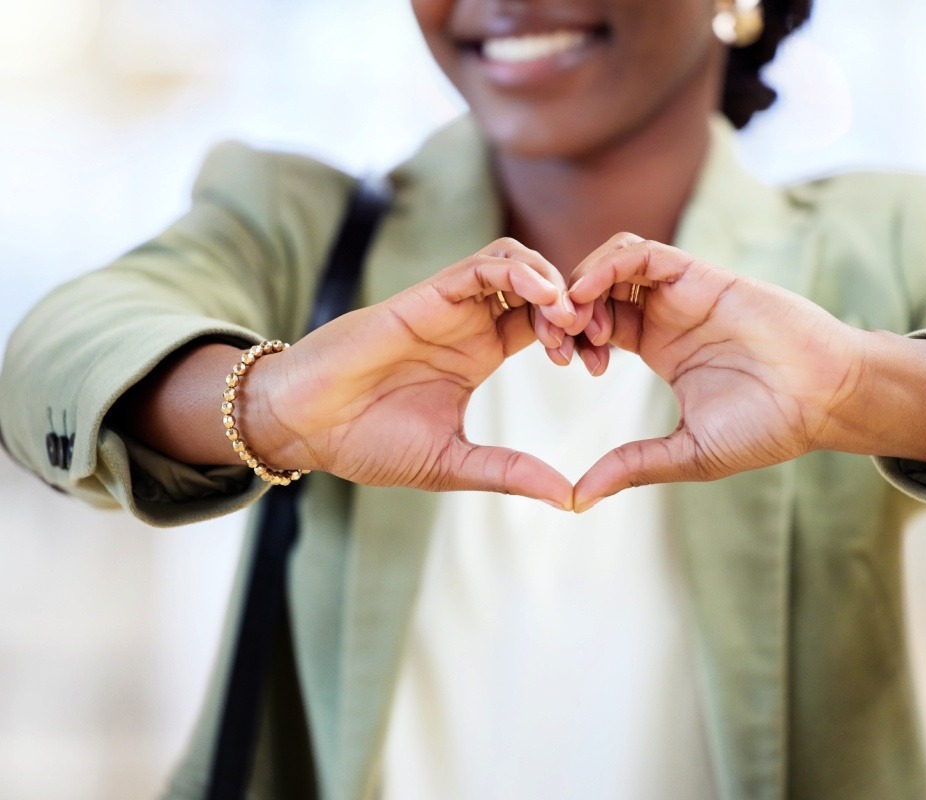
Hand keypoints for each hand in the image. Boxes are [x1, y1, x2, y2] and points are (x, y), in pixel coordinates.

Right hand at [239, 238, 578, 506]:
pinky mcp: (426, 295)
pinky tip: (546, 297)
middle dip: (577, 306)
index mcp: (480, 352)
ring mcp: (448, 305)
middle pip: (540, 287)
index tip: (599, 366)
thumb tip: (570, 499)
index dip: (578, 335)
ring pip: (517, 263)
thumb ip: (511, 472)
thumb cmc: (367, 443)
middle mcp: (469, 322)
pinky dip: (521, 271)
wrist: (304, 427)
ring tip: (572, 320)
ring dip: (554, 283)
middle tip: (594, 342)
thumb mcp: (455, 461)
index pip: (545, 324)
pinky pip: (483, 264)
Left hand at [564, 233, 866, 510]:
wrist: (824, 400)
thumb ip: (633, 466)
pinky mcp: (703, 276)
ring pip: (613, 263)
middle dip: (564, 308)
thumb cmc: (769, 427)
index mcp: (659, 347)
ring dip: (581, 284)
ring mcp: (684, 292)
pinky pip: (644, 254)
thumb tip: (578, 498)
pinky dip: (609, 265)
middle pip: (596, 289)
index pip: (596, 324)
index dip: (569, 337)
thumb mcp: (688, 452)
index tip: (561, 364)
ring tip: (571, 320)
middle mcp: (667, 314)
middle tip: (555, 340)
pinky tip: (589, 292)